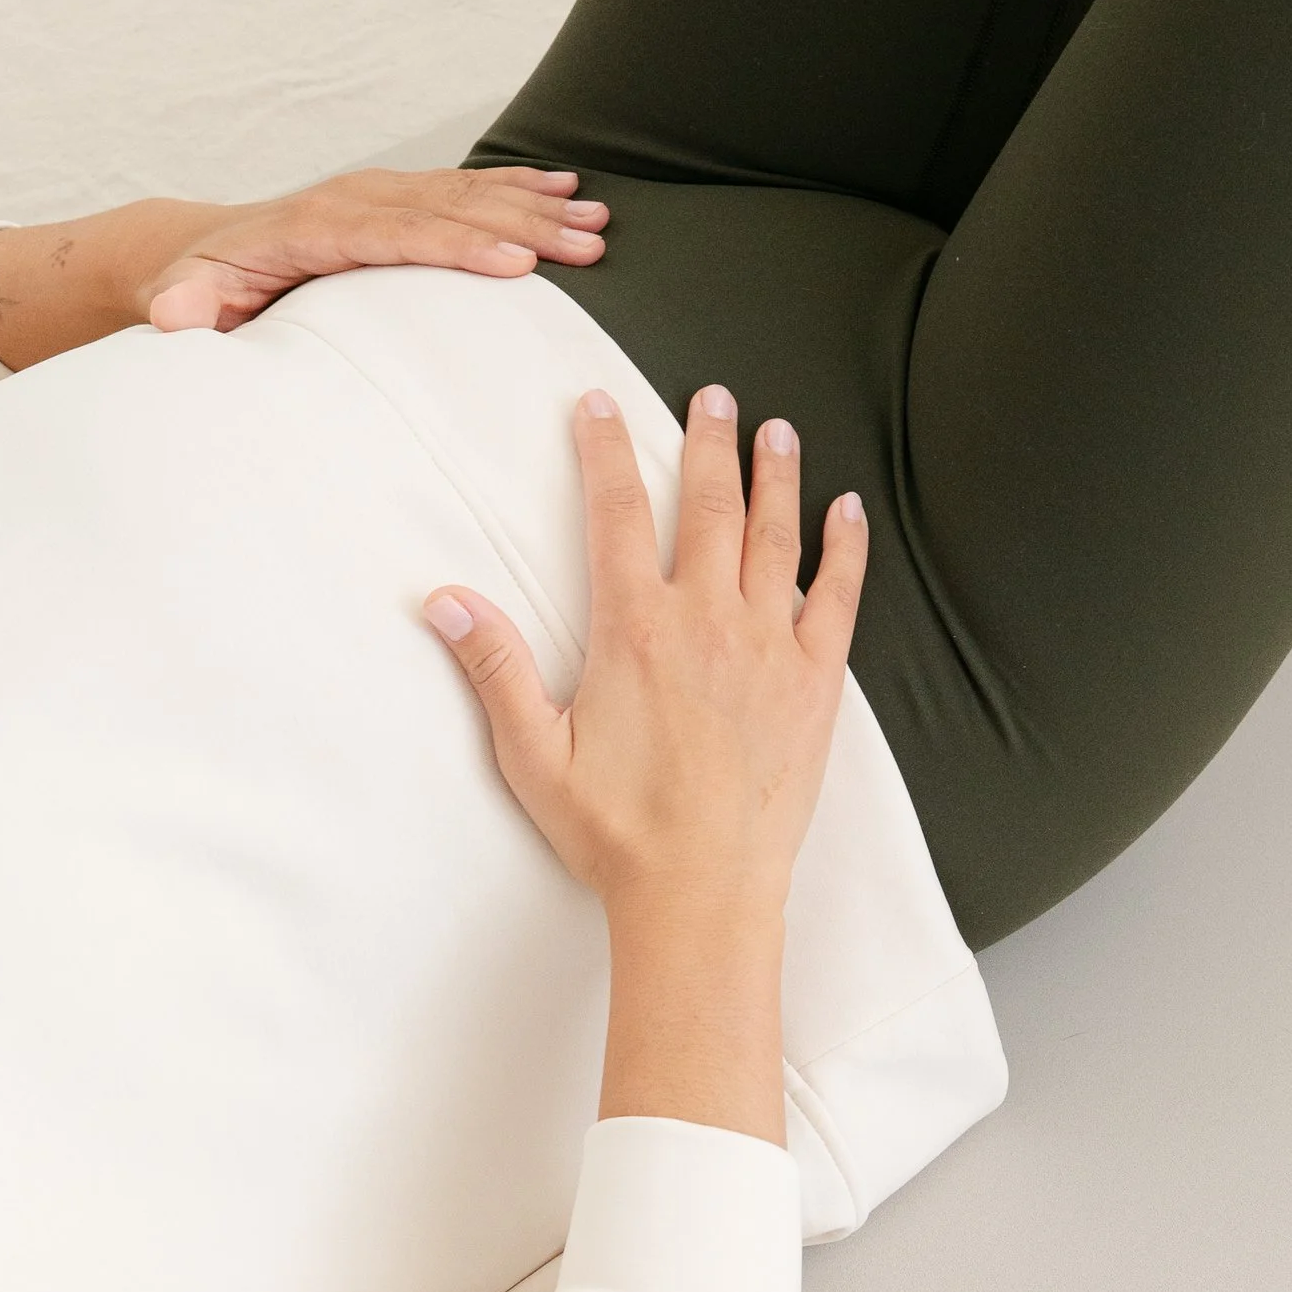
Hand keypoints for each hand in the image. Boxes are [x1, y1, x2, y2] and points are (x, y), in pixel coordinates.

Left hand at [143, 167, 607, 332]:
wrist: (200, 252)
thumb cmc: (200, 288)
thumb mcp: (182, 301)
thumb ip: (186, 310)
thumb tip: (177, 317)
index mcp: (311, 228)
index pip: (394, 235)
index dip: (456, 246)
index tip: (513, 263)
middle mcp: (352, 200)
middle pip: (447, 207)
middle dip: (520, 224)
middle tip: (584, 245)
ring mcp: (378, 195)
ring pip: (466, 193)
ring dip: (534, 206)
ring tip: (596, 221)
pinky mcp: (395, 201)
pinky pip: (464, 189)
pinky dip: (517, 187)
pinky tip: (567, 190)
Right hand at [422, 383, 867, 917]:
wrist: (702, 895)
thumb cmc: (615, 833)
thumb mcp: (534, 755)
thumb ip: (492, 669)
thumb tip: (442, 601)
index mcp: (634, 630)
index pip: (616, 513)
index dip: (605, 450)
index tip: (599, 405)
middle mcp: (707, 623)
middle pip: (709, 506)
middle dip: (707, 442)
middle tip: (711, 396)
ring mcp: (769, 648)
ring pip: (777, 538)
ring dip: (777, 477)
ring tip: (777, 430)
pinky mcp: (815, 684)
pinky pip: (838, 598)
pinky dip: (844, 550)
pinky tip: (849, 513)